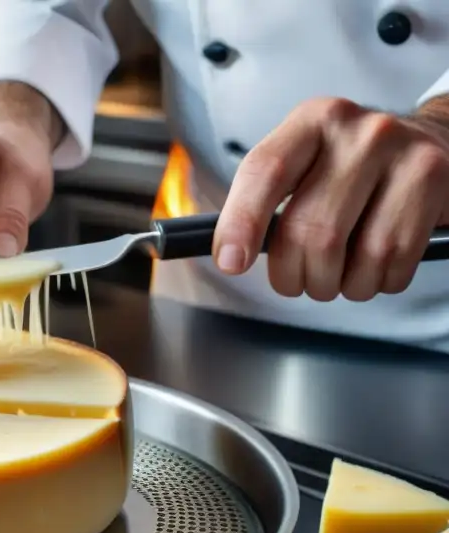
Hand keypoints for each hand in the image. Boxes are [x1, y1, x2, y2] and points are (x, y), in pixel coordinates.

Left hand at [212, 97, 448, 300]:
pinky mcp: (437, 180)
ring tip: (337, 278)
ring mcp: (403, 153)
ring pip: (353, 255)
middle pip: (309, 229)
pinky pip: (394, 260)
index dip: (242, 223)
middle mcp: (359, 132)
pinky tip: (374, 268)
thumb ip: (267, 201)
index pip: (265, 172)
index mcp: (312, 122)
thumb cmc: (351, 169)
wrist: (434, 143)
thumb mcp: (306, 165)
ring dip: (337, 285)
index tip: (231, 262)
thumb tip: (229, 254)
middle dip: (295, 275)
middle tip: (297, 281)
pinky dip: (377, 281)